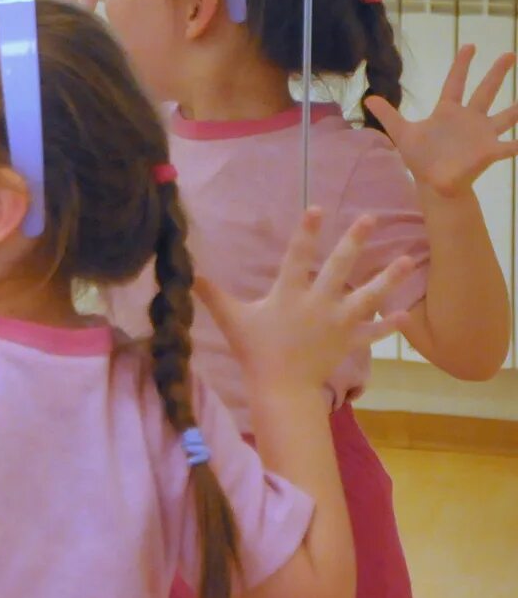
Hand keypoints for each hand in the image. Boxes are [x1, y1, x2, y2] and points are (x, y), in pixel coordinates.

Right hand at [196, 209, 413, 391]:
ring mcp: (338, 323)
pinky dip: (388, 326)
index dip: (307, 232)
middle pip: (340, 267)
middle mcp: (318, 303)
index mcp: (289, 294)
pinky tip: (404, 315)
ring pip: (368, 296)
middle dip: (355, 241)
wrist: (281, 388)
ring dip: (389, 278)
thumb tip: (188, 273)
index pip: (298, 256)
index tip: (317, 208)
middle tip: (370, 218)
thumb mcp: (232, 320)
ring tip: (408, 260)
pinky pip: (373, 333)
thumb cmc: (255, 351)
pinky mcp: (349, 342)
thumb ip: (212, 295)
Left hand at [364, 45, 517, 197]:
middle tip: (509, 54)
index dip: (461, 65)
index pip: (455, 83)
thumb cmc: (421, 158)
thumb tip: (368, 98)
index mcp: (448, 112)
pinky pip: (510, 147)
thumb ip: (388, 115)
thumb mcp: (402, 133)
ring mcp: (481, 134)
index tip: (470, 45)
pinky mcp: (489, 152)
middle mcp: (469, 119)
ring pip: (505, 116)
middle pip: (485, 91)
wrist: (433, 183)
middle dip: (496, 73)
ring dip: (517, 109)